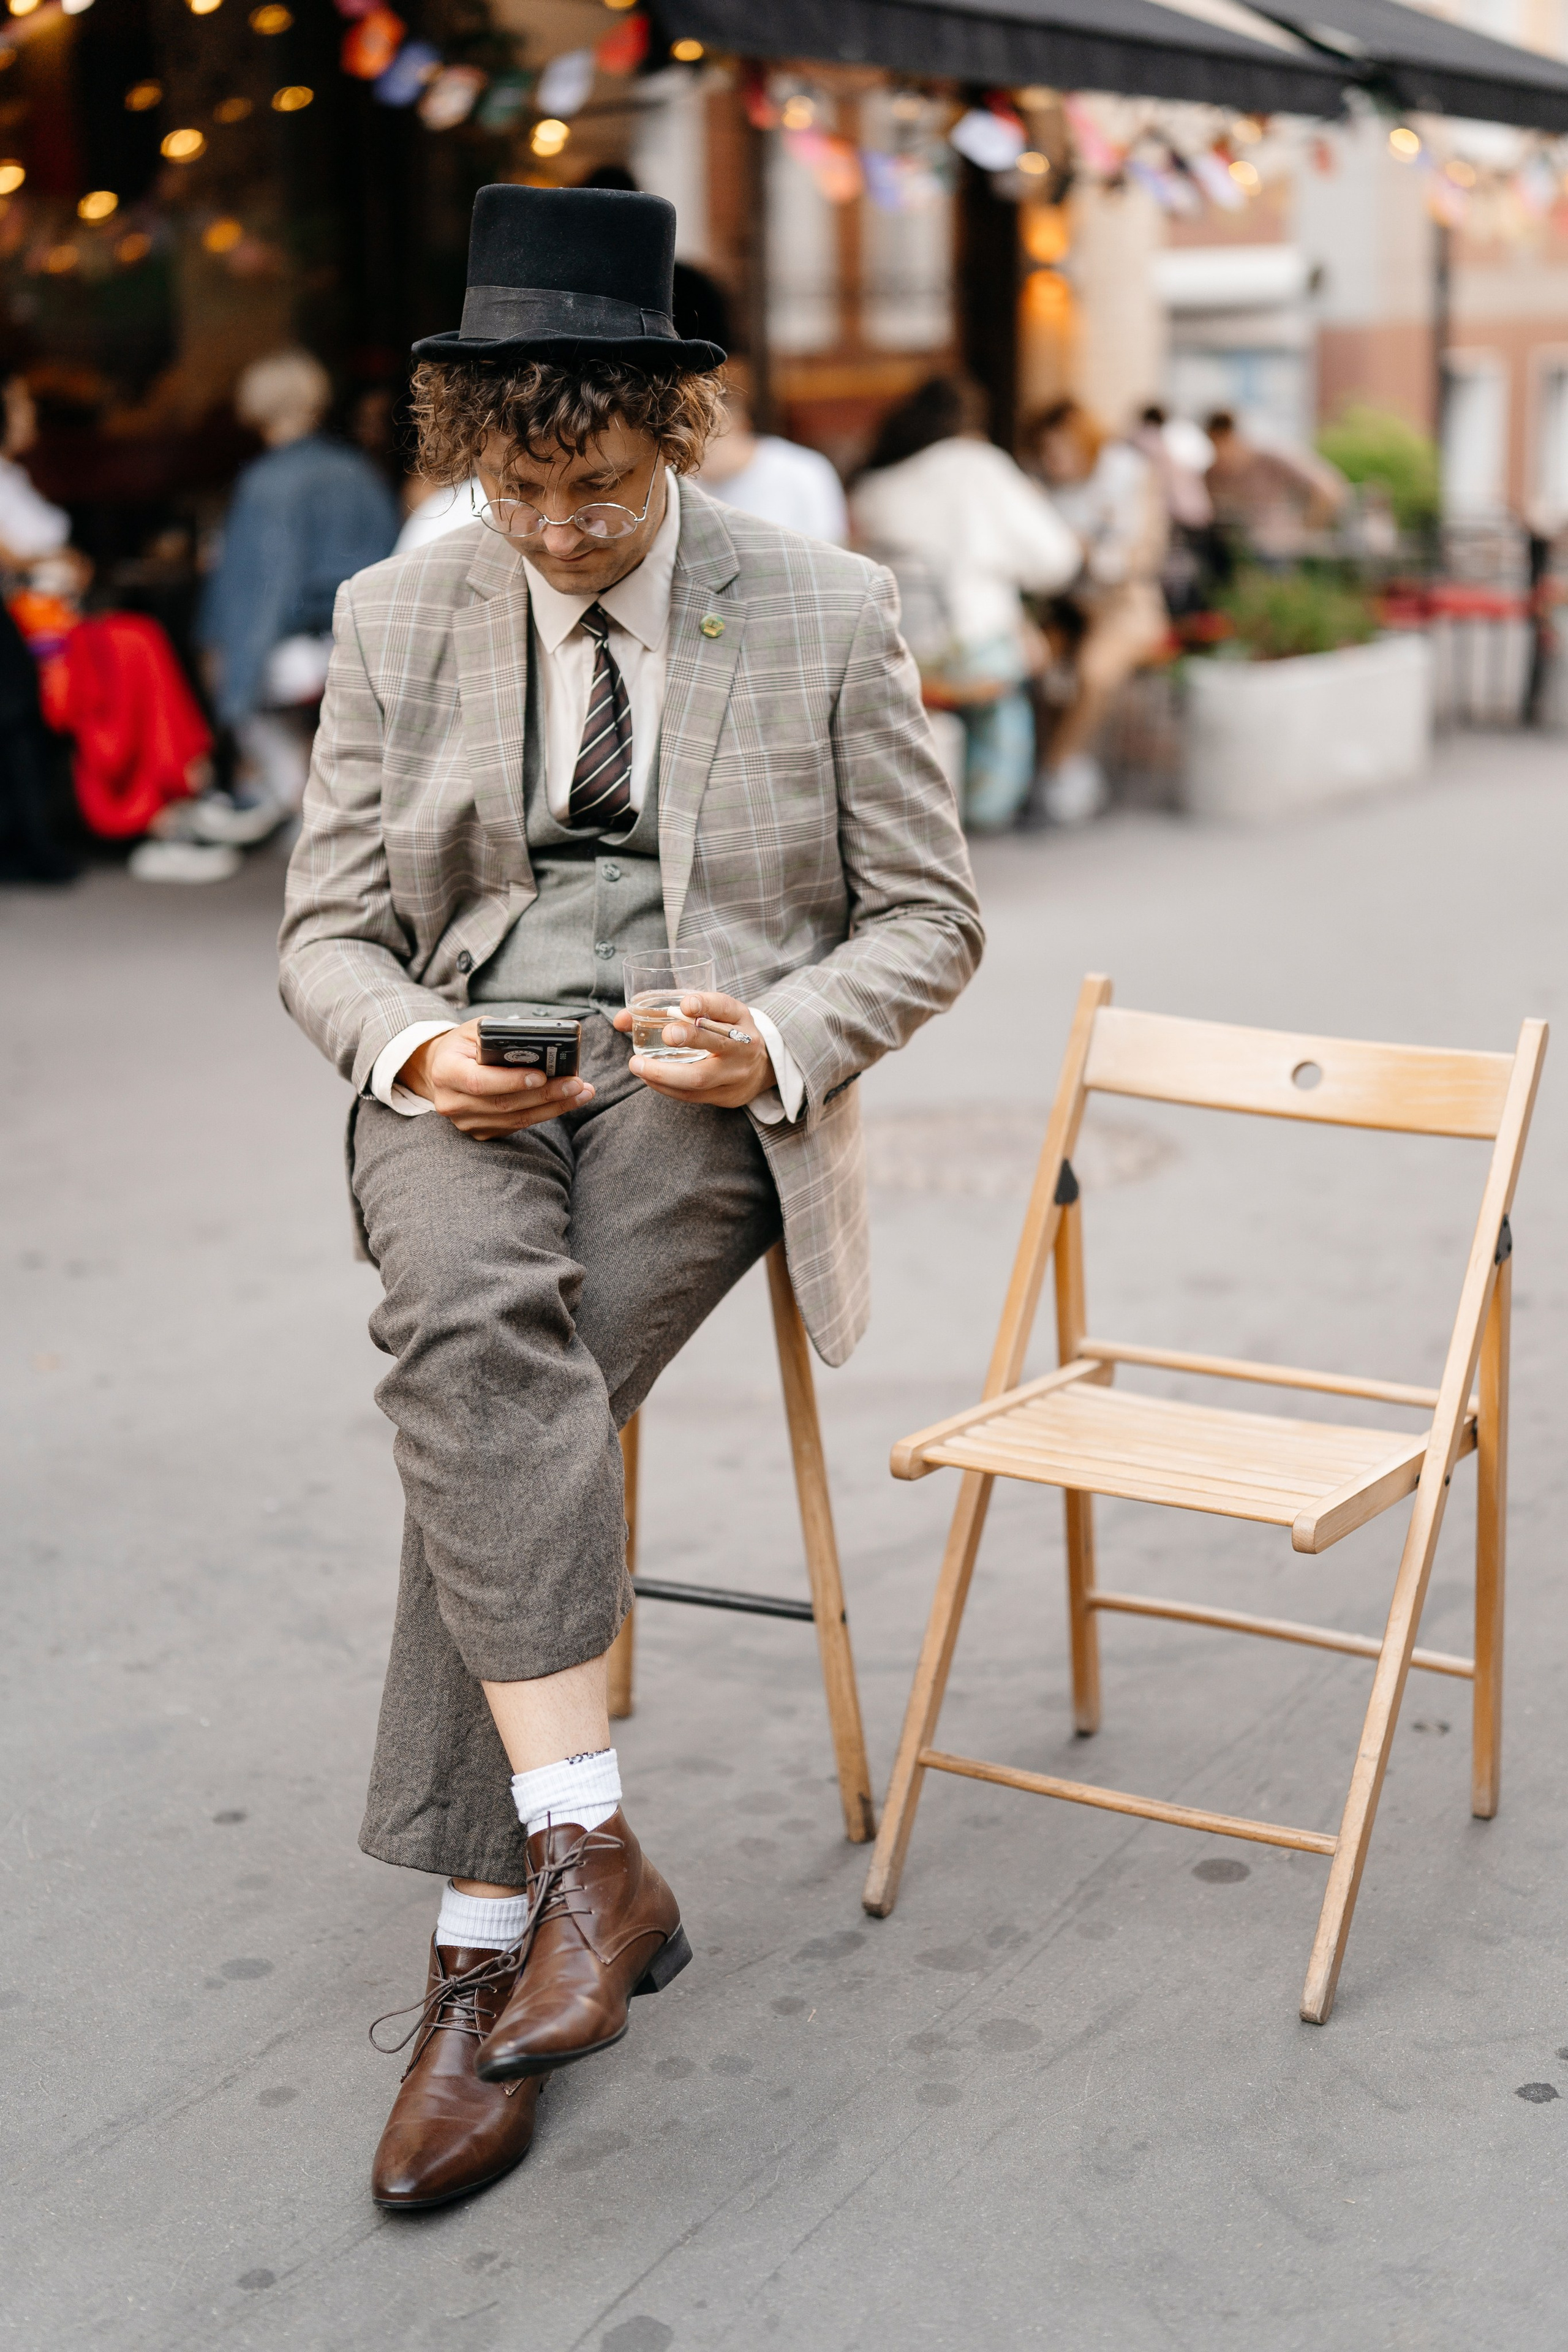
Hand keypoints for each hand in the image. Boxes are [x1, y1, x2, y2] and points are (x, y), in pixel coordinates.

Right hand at [400, 1020, 594, 1139]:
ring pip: (515, 1119)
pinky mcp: (479, 1132)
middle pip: (504, 1104)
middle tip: (577, 1084)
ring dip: (553, 1107)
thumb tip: (540, 1043)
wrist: (439, 1069)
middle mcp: (452, 1102)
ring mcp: (465, 1122)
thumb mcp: (474, 1030)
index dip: (512, 1081)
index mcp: (446, 1072)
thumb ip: (500, 1035)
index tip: (542, 1075)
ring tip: (581, 1092)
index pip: (480, 1082)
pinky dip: (543, 1114)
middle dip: (545, 1095)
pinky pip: (516, 1126)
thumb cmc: (463, 1045)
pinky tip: (565, 1102)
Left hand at [611, 990, 773, 1110]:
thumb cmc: (722, 1033)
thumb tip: (620, 1020)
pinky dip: (666, 1087)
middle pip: (717, 1043)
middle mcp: (742, 1044)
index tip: (685, 1004)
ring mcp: (735, 1073)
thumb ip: (668, 1011)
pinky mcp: (726, 1095)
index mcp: (739, 1017)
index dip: (706, 1004)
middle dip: (690, 1038)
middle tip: (666, 1035)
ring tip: (637, 1065)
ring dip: (664, 1073)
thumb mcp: (710, 1015)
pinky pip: (692, 1095)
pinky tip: (648, 1079)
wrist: (760, 1069)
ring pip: (700, 1077)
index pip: (724, 1007)